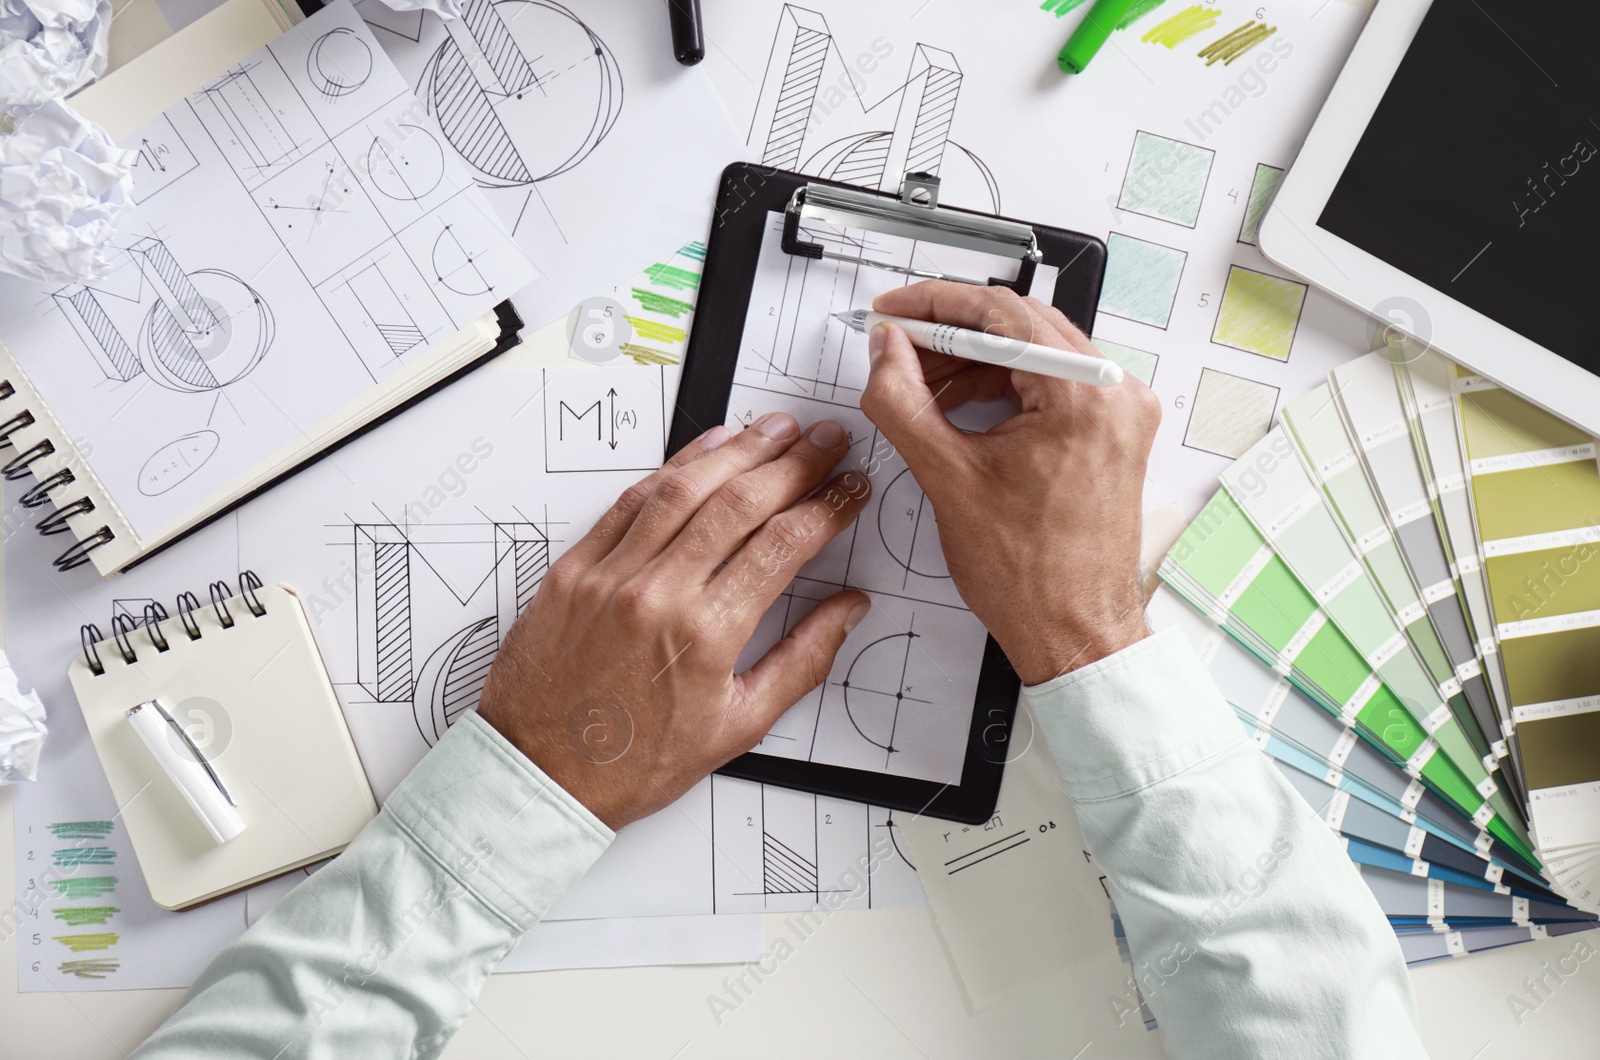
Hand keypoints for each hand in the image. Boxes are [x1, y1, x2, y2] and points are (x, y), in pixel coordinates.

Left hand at [478, 414, 870, 828]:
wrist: (538, 775)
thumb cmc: (633, 762)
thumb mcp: (737, 728)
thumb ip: (801, 661)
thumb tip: (847, 610)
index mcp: (705, 636)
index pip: (783, 545)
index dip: (827, 506)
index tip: (851, 489)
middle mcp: (657, 594)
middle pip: (741, 503)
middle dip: (794, 464)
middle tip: (828, 441)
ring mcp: (610, 575)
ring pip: (685, 489)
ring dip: (739, 451)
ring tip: (778, 429)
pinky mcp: (574, 568)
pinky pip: (630, 502)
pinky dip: (673, 468)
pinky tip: (706, 450)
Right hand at [859, 281, 1159, 684]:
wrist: (1075, 631)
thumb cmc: (1032, 576)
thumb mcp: (947, 477)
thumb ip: (903, 401)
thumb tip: (886, 353)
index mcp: (1083, 397)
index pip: (1001, 314)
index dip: (934, 305)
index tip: (894, 311)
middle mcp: (1115, 394)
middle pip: (1020, 327)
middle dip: (951, 332)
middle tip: (897, 346)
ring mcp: (1119, 413)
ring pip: (1034, 355)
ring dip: (974, 361)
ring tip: (920, 384)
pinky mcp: (1112, 433)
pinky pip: (1052, 385)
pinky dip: (1003, 388)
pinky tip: (958, 406)